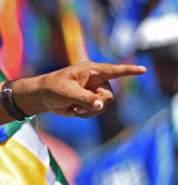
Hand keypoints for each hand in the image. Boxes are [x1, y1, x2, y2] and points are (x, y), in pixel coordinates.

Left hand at [22, 61, 145, 117]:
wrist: (42, 97)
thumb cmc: (52, 87)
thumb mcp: (67, 92)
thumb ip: (84, 98)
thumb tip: (100, 105)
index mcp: (91, 71)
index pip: (113, 71)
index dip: (129, 71)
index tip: (143, 70)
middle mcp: (96, 80)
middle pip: (108, 97)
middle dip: (94, 105)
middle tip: (77, 107)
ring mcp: (93, 92)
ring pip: (103, 106)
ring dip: (87, 111)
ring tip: (72, 108)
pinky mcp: (90, 102)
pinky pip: (95, 112)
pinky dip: (84, 114)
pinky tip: (72, 111)